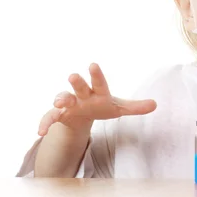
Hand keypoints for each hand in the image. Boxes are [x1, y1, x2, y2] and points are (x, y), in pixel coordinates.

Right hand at [37, 63, 156, 135]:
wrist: (82, 115)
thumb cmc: (100, 107)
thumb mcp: (118, 109)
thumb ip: (135, 107)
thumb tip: (156, 104)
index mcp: (97, 91)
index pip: (99, 82)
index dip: (96, 74)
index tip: (93, 64)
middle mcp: (81, 95)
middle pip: (78, 86)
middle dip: (76, 82)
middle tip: (73, 75)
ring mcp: (68, 104)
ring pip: (62, 98)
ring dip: (60, 99)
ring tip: (60, 103)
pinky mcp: (58, 115)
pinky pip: (49, 118)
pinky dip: (45, 124)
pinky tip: (41, 132)